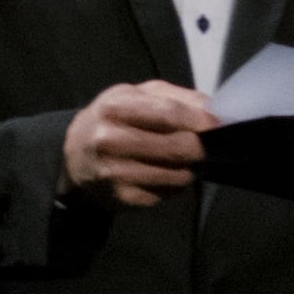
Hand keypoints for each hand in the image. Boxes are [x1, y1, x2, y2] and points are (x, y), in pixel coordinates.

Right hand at [64, 79, 214, 207]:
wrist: (74, 155)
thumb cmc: (114, 119)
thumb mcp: (137, 95)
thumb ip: (176, 98)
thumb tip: (213, 109)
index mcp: (115, 108)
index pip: (170, 114)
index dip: (201, 121)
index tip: (218, 125)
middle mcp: (111, 140)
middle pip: (180, 147)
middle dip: (202, 147)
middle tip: (207, 145)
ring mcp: (116, 172)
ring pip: (179, 174)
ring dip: (191, 168)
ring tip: (184, 159)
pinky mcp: (124, 197)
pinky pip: (168, 193)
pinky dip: (175, 184)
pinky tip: (164, 174)